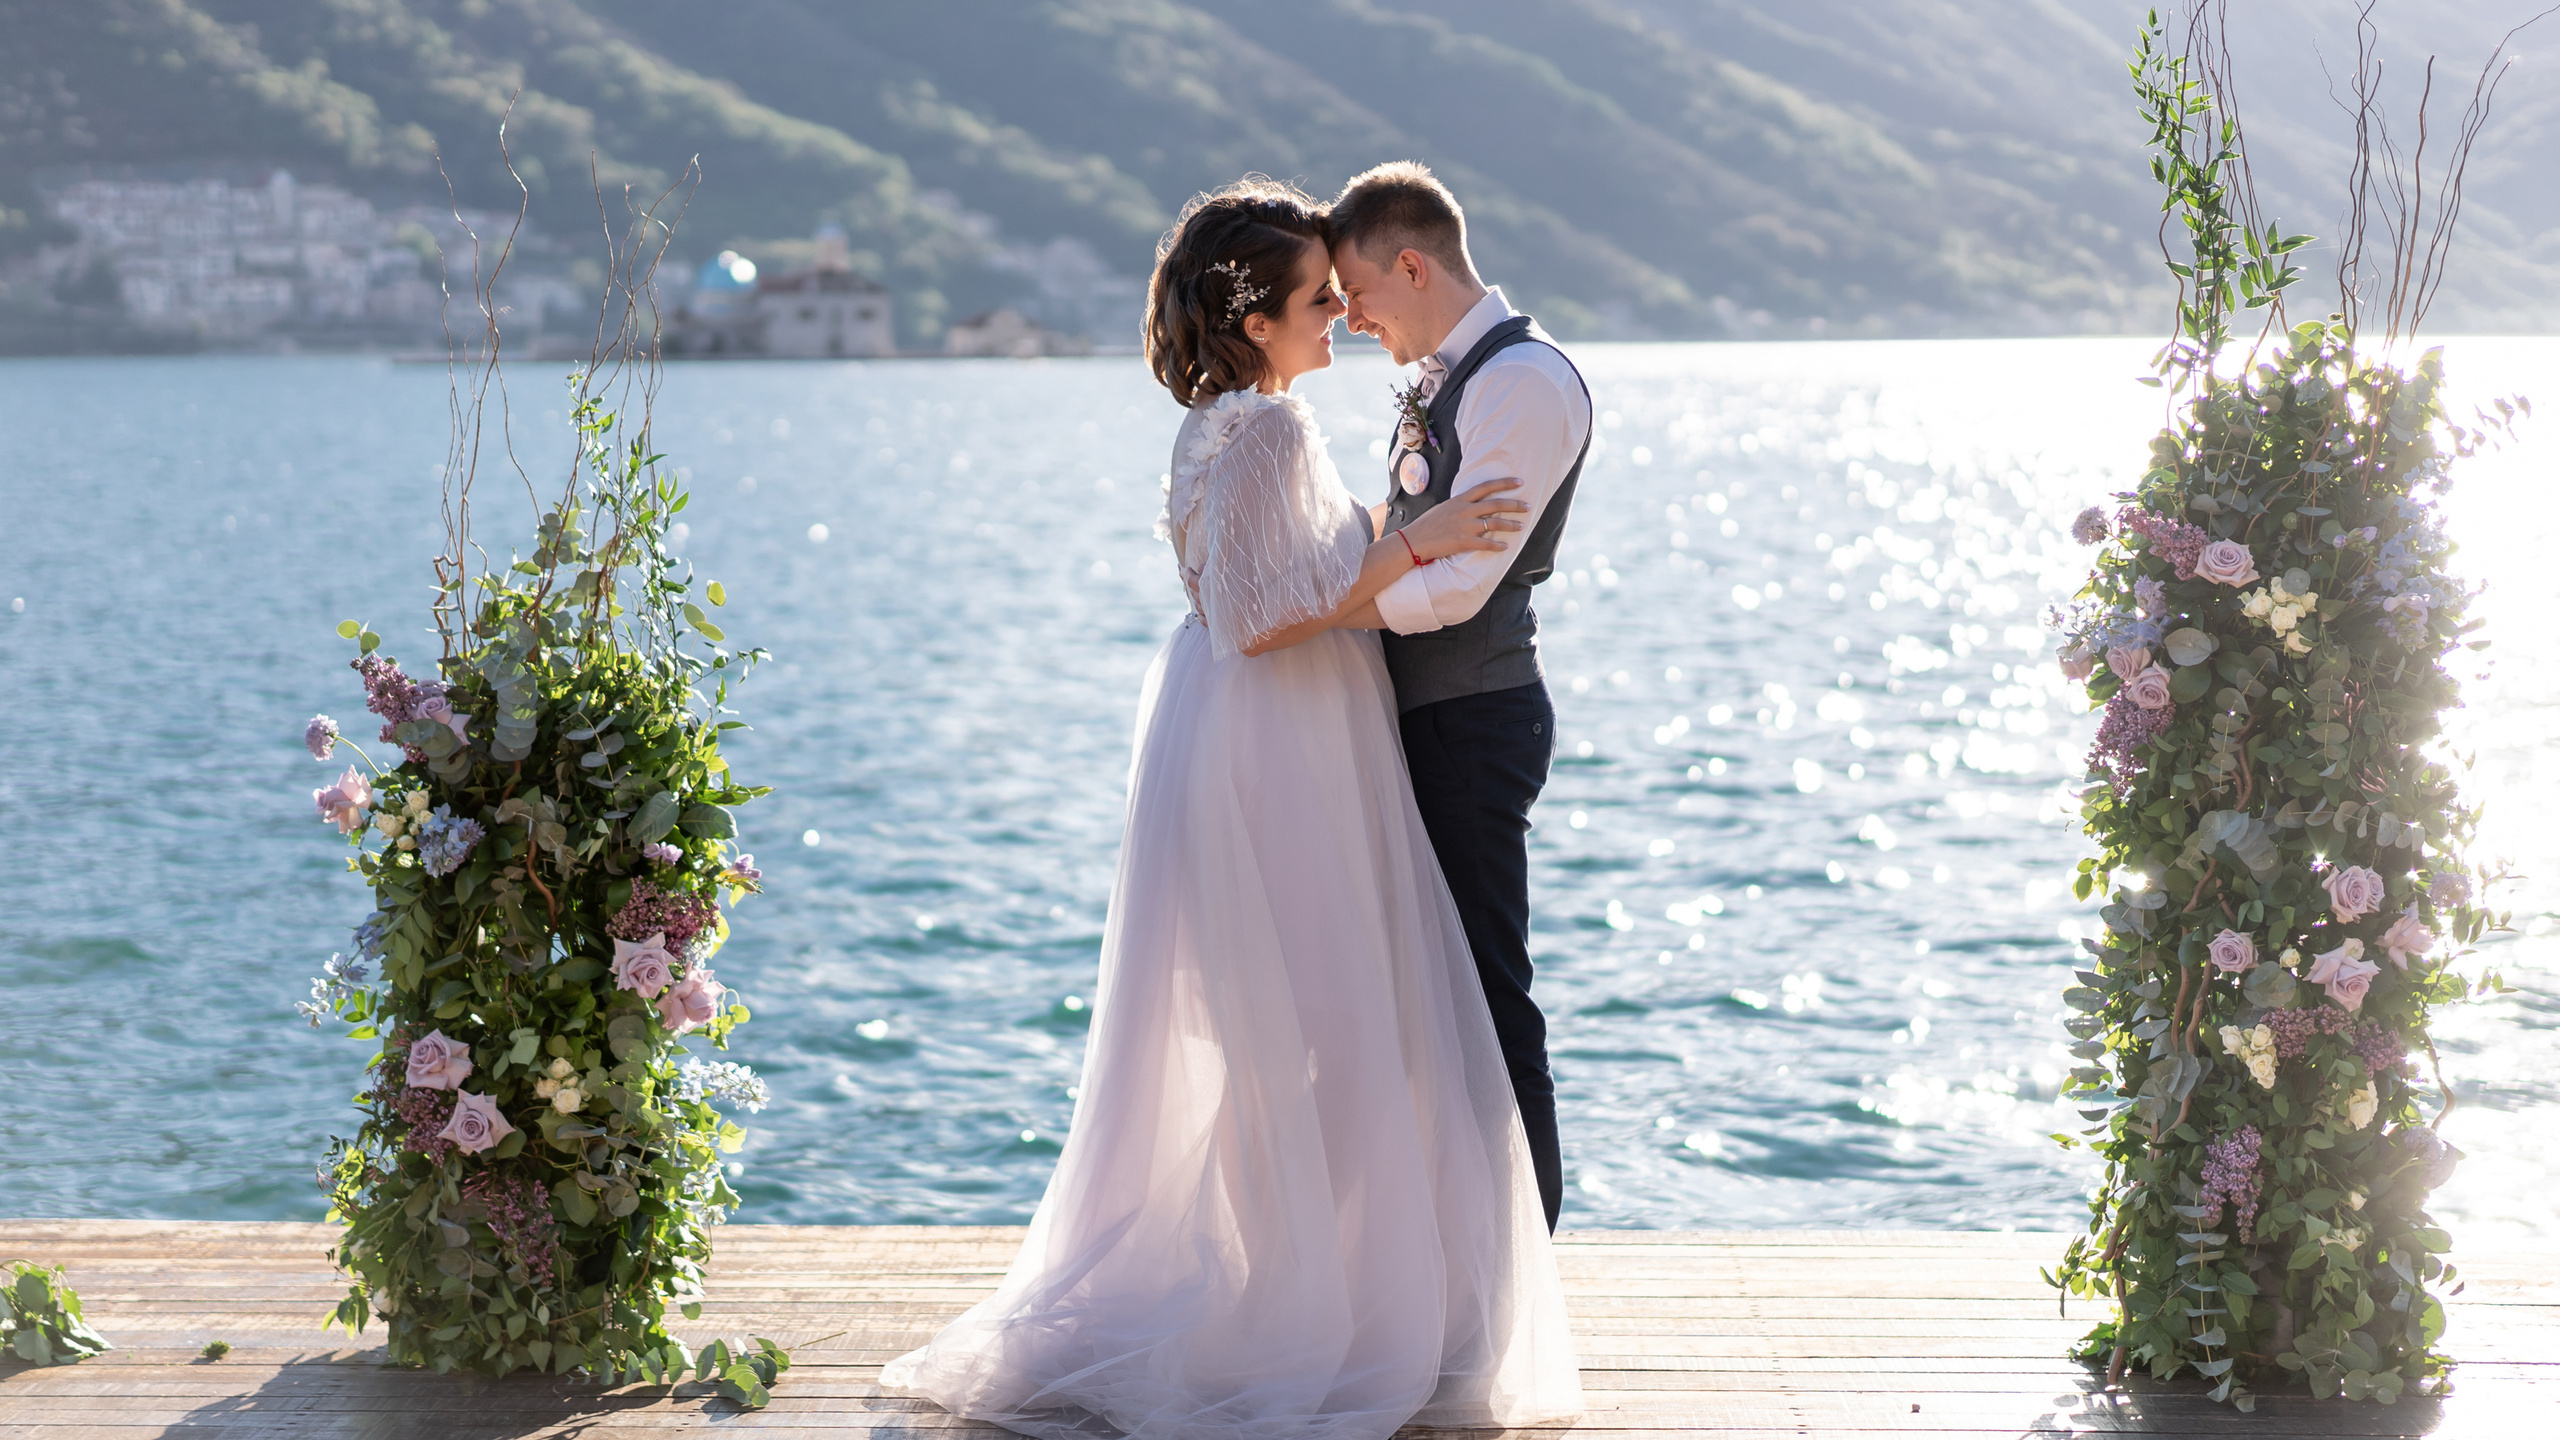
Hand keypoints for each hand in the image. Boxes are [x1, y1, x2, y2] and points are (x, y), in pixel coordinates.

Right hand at [1397, 478, 1526, 560]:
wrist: (1413, 541)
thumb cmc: (1428, 525)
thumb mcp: (1444, 508)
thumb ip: (1461, 505)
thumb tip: (1474, 503)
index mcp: (1460, 499)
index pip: (1486, 487)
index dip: (1504, 483)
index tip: (1519, 482)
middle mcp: (1464, 510)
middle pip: (1495, 504)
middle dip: (1514, 505)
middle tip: (1528, 506)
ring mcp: (1464, 526)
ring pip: (1494, 523)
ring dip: (1510, 525)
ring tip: (1521, 526)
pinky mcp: (1462, 542)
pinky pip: (1485, 543)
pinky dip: (1497, 545)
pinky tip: (1505, 547)